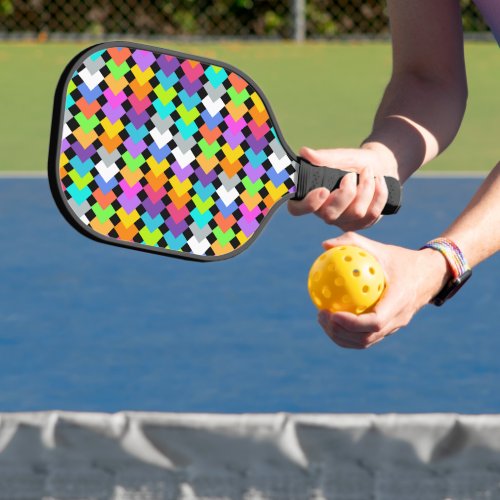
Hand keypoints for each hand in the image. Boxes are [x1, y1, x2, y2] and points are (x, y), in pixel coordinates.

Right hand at [288, 145, 397, 230]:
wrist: (379, 166)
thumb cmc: (354, 162)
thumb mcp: (340, 156)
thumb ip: (324, 157)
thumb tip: (304, 152)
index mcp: (311, 196)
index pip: (297, 209)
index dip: (308, 204)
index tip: (323, 190)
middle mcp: (324, 212)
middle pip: (330, 215)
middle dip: (346, 193)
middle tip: (351, 175)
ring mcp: (343, 221)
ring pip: (356, 213)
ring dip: (366, 187)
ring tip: (368, 172)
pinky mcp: (361, 224)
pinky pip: (372, 214)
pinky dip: (379, 193)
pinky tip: (379, 181)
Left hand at [316, 232, 450, 348]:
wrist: (429, 275)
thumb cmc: (401, 259)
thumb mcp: (380, 248)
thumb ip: (353, 243)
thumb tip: (325, 245)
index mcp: (399, 301)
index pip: (375, 322)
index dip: (352, 323)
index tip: (332, 313)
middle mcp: (398, 319)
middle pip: (366, 338)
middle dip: (340, 332)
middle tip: (321, 315)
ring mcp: (394, 327)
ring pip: (365, 342)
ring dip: (341, 336)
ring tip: (323, 319)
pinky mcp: (389, 329)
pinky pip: (366, 337)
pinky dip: (347, 334)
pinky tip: (332, 318)